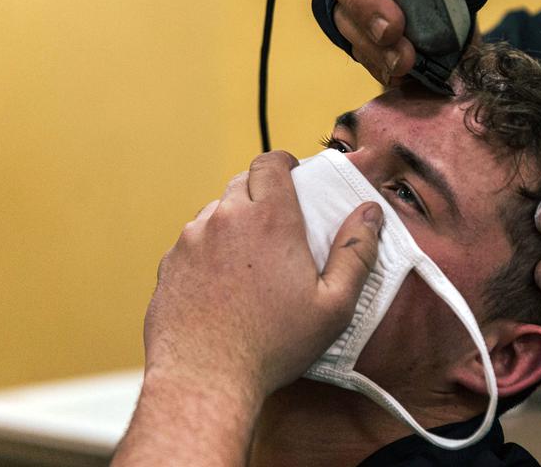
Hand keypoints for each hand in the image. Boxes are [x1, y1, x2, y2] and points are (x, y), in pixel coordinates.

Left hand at [145, 151, 383, 400]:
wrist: (204, 378)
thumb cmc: (272, 344)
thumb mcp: (334, 305)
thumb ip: (356, 252)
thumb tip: (370, 214)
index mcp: (269, 219)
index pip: (270, 163)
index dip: (283, 162)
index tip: (293, 172)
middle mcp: (224, 219)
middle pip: (242, 182)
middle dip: (262, 192)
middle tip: (280, 222)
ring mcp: (191, 241)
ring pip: (216, 212)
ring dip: (234, 222)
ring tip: (252, 258)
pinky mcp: (169, 265)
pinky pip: (193, 243)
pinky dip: (210, 250)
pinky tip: (224, 283)